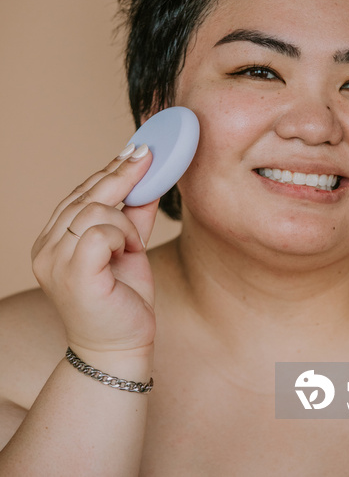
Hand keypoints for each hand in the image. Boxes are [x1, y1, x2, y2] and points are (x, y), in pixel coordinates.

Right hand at [32, 144, 158, 359]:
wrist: (120, 348)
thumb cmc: (122, 300)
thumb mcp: (129, 247)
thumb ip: (134, 214)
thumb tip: (149, 177)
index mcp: (53, 240)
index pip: (78, 195)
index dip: (107, 171)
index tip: (134, 151)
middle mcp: (46, 248)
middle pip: (85, 195)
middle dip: (122, 174)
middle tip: (148, 155)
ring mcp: (54, 260)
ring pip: (94, 209)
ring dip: (125, 222)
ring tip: (133, 245)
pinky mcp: (72, 272)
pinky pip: (100, 231)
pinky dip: (122, 235)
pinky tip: (128, 251)